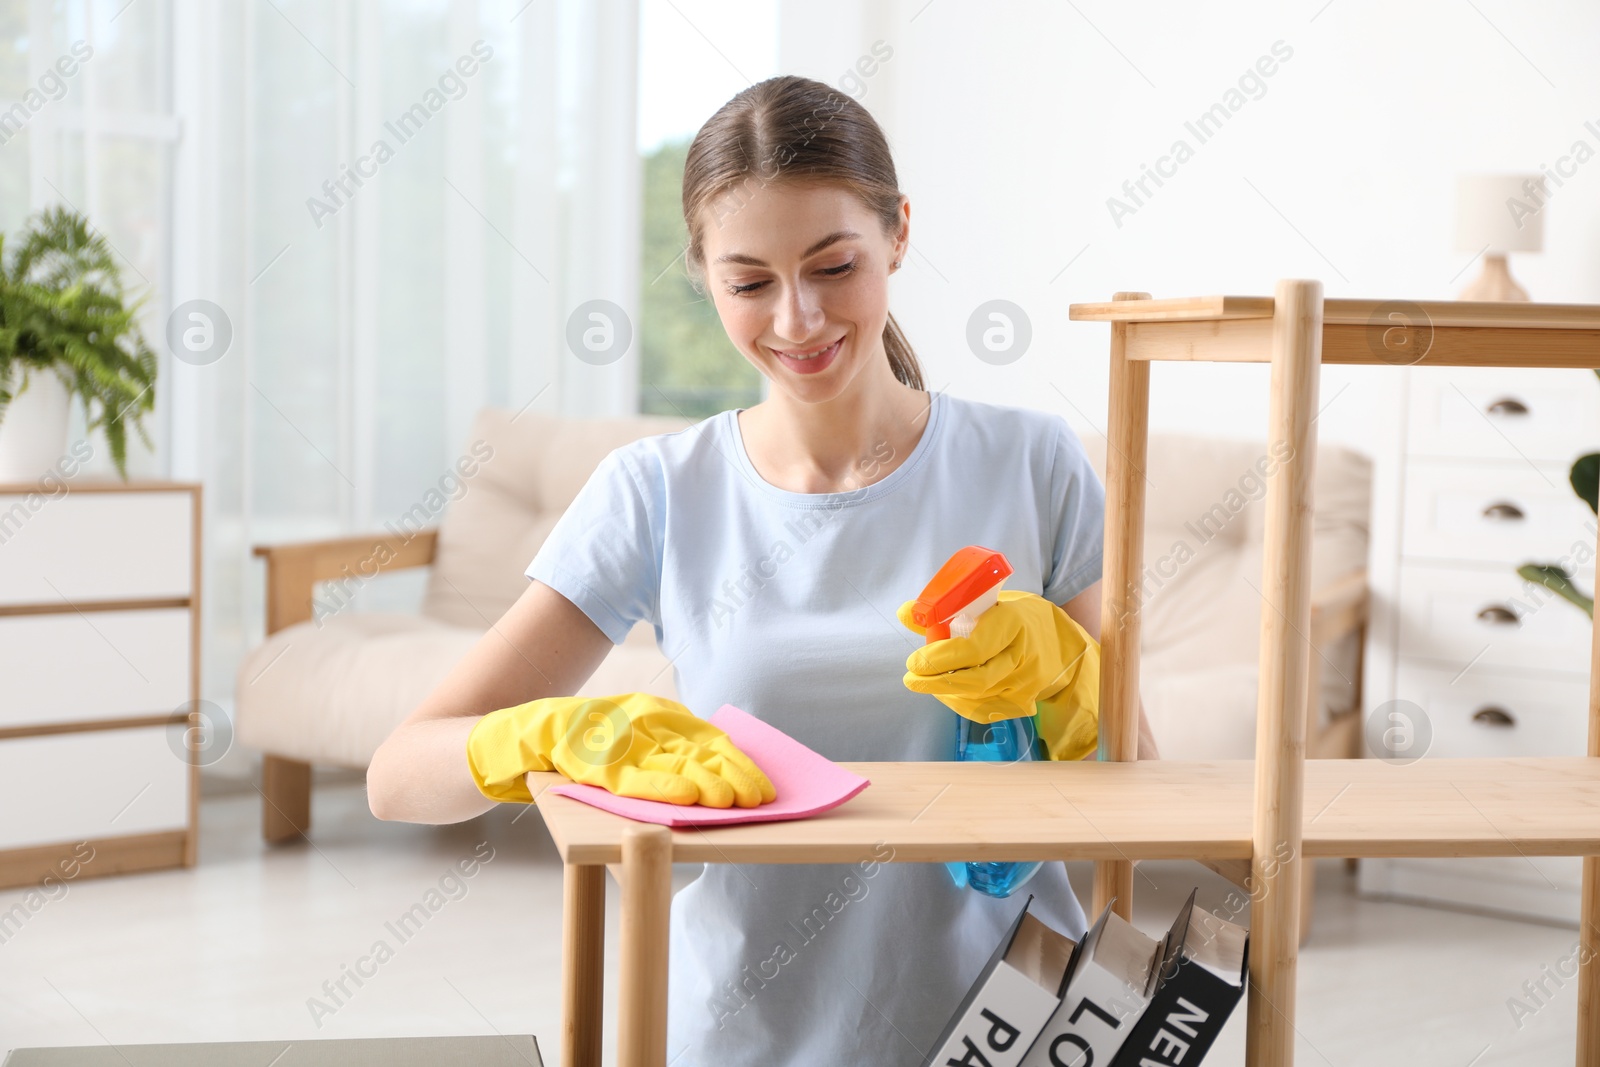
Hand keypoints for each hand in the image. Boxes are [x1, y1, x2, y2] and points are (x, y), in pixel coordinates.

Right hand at [466, 692, 777, 807]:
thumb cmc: (567, 752)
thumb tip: (714, 804)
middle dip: (728, 774)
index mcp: (648, 714)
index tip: (764, 789)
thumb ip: (659, 766)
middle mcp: (632, 719)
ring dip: (700, 782)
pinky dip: (655, 787)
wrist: (501, 742)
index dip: (737, 763)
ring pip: (664, 761)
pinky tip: (682, 799)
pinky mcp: (578, 754)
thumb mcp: (620, 754)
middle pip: (693, 748)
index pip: (704, 738)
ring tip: (728, 801)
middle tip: (758, 800)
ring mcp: (605, 735)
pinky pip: (623, 776)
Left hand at [898, 590, 1101, 760]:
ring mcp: (1026, 684)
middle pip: (976, 680)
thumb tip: (904, 612)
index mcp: (1013, 622)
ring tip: (924, 682)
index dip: (941, 658)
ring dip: (944, 693)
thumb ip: (944, 610)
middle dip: (936, 682)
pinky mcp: (1024, 702)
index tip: (914, 661)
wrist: (1057, 641)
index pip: (974, 649)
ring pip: (978, 698)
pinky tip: (945, 693)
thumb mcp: (986, 603)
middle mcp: (1023, 656)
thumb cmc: (1011, 617)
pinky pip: (985, 710)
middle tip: (911, 678)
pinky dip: (960, 703)